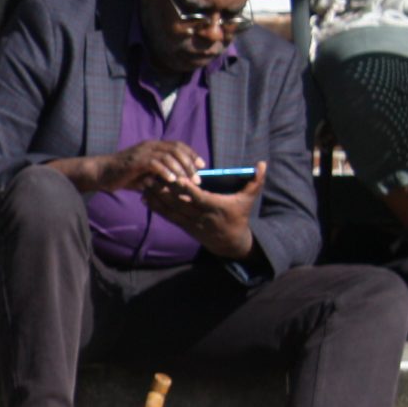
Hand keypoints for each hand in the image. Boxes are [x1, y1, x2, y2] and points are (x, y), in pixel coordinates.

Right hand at [88, 138, 203, 193]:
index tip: (201, 166)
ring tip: (186, 182)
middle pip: (176, 149)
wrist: (101, 174)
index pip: (178, 146)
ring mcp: (142, 152)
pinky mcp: (136, 161)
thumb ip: (159, 177)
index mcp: (153, 146)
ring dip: (180, 169)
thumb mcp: (145, 175)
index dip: (191, 154)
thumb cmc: (122, 176)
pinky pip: (155, 163)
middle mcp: (150, 146)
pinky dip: (165, 172)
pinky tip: (171, 181)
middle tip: (196, 178)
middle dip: (189, 164)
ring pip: (168, 156)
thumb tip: (177, 185)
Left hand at [140, 158, 264, 258]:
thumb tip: (263, 163)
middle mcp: (201, 216)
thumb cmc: (240, 216)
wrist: (231, 242)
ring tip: (144, 184)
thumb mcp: (249, 200)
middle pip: (180, 202)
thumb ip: (256, 181)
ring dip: (156, 197)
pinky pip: (168, 216)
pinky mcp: (184, 226)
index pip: (200, 198)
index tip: (178, 178)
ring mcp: (191, 222)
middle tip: (151, 176)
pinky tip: (144, 198)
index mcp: (216, 207)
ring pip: (171, 209)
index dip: (189, 189)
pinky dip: (156, 207)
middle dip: (164, 190)